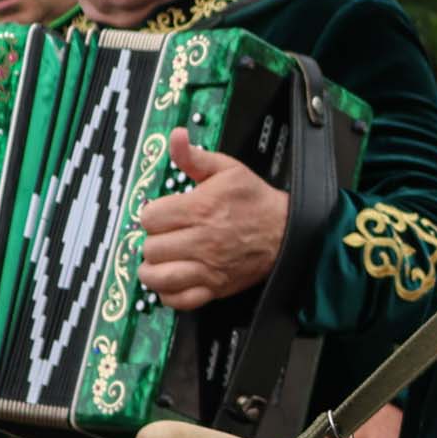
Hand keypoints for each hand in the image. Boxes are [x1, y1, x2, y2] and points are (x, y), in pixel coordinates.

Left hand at [137, 129, 287, 309]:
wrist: (286, 232)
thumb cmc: (255, 201)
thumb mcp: (227, 170)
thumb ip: (194, 157)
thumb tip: (176, 137)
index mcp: (200, 209)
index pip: (150, 218)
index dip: (153, 215)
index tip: (163, 215)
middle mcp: (201, 241)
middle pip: (151, 248)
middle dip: (153, 241)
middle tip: (164, 237)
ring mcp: (207, 267)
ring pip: (158, 276)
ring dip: (153, 269)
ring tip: (159, 260)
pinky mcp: (215, 287)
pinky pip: (179, 300)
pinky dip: (169, 294)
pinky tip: (172, 280)